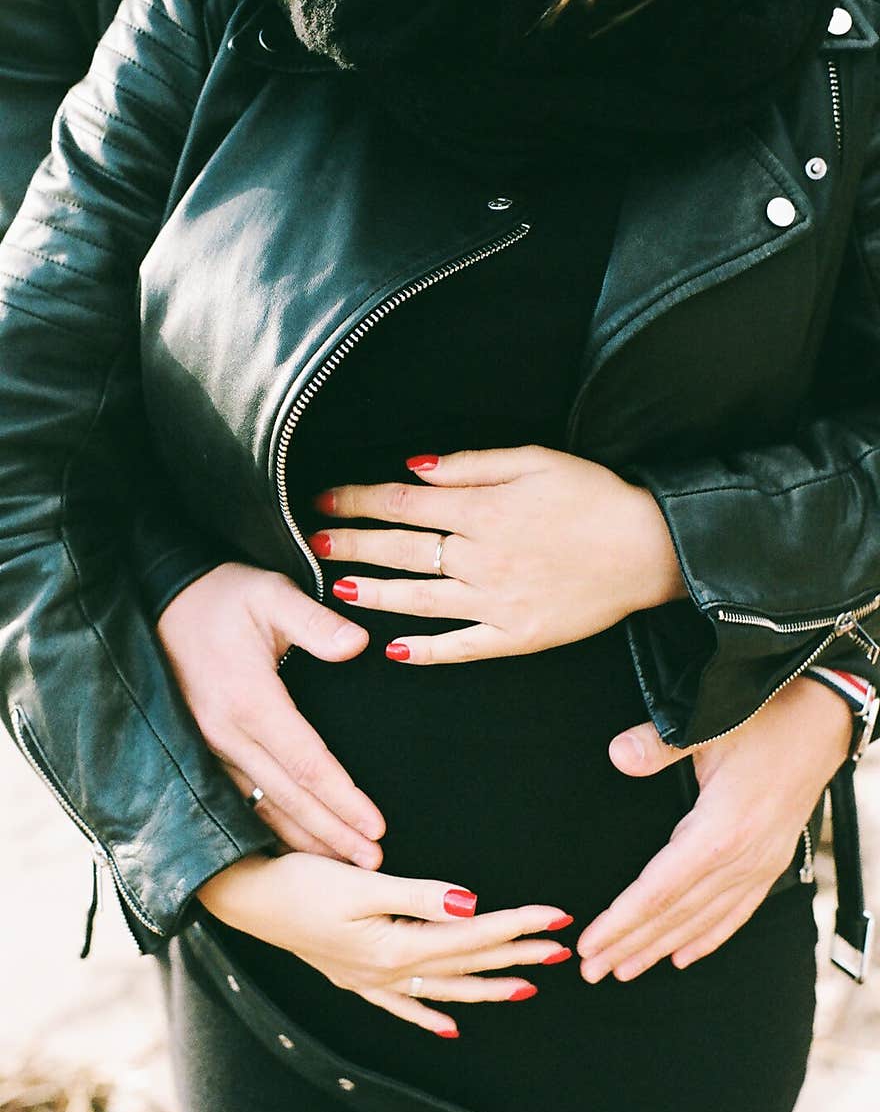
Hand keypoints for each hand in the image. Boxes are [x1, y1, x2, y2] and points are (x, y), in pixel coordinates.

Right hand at [157, 562, 384, 866]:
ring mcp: (208, 746)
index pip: (306, 763)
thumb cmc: (225, 594)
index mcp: (249, 699)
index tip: (376, 826)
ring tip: (344, 865)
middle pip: (288, 797)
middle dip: (333, 834)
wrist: (161, 596)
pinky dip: (269, 829)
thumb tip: (359, 645)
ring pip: (261, 807)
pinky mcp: (201, 750)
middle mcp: (225, 733)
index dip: (343, 799)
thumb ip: (317, 622)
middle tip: (374, 864)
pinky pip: (238, 800)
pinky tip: (294, 847)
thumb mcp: (273, 594)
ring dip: (304, 839)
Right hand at [198, 853, 573, 1037]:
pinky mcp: (353, 977)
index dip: (518, 924)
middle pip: (466, 964)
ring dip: (486, 989)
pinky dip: (429, 1016)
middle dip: (516, 956)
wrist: (246, 899)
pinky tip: (450, 1027)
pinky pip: (402, 1007)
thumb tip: (471, 904)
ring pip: (443, 990)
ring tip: (526, 988)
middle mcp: (388, 971)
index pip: (473, 934)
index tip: (557, 916)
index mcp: (395, 944)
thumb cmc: (300, 882)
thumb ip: (419, 896)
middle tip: (561, 950)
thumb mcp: (360, 881)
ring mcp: (370, 980)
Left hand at [310, 446, 685, 663]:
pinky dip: (426, 651)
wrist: (649, 550)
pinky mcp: (516, 636)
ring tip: (337, 589)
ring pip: (420, 600)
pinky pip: (461, 647)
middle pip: (401, 550)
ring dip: (373, 594)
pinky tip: (393, 650)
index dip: (356, 500)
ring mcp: (496, 602)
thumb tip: (413, 468)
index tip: (323, 500)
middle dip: (352, 543)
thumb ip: (469, 465)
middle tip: (312, 542)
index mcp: (483, 510)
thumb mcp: (534, 460)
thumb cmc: (593, 497)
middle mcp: (481, 558)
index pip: (402, 504)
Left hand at [576, 675, 854, 981]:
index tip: (588, 944)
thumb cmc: (764, 720)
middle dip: (629, 945)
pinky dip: (708, 938)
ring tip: (623, 970)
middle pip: (675, 915)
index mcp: (720, 831)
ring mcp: (759, 864)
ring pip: (702, 920)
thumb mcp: (708, 724)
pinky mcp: (770, 862)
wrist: (824, 720)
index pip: (659, 891)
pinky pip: (735, 913)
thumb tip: (619, 755)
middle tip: (590, 970)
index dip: (621, 921)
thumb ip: (659, 745)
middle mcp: (741, 858)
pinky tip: (683, 956)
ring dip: (660, 948)